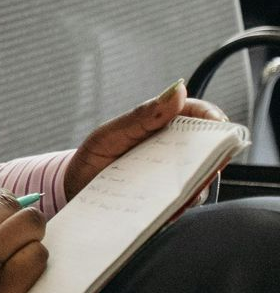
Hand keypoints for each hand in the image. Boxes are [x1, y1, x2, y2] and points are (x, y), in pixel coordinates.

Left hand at [63, 80, 226, 198]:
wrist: (75, 188)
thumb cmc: (95, 155)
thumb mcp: (112, 132)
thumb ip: (143, 115)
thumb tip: (177, 90)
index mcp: (162, 127)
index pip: (197, 115)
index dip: (211, 116)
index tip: (216, 122)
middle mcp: (174, 152)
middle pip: (209, 146)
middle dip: (215, 148)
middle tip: (206, 153)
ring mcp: (174, 178)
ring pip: (202, 176)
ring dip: (197, 176)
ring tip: (182, 177)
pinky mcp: (170, 202)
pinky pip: (185, 202)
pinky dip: (182, 199)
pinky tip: (169, 199)